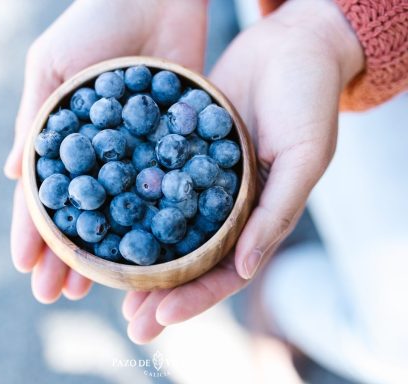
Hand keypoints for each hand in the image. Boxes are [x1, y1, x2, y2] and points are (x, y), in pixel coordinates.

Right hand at [4, 0, 207, 302]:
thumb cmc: (95, 22)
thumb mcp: (52, 68)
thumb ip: (34, 120)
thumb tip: (11, 175)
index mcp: (67, 137)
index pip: (46, 195)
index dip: (34, 232)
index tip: (27, 269)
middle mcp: (102, 153)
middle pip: (82, 213)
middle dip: (67, 254)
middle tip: (58, 295)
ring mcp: (138, 152)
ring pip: (121, 212)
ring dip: (106, 250)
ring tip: (96, 288)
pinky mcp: (173, 143)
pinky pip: (164, 188)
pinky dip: (154, 221)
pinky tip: (148, 251)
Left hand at [123, 0, 363, 342]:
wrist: (289, 46)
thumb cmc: (308, 101)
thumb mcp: (304, 156)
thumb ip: (278, 211)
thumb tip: (246, 267)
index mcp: (259, 217)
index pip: (227, 271)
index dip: (197, 297)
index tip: (162, 316)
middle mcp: (227, 206)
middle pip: (191, 260)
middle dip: (161, 292)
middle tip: (130, 320)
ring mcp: (201, 180)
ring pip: (167, 227)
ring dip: (141, 258)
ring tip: (108, 283)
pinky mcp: (180, 150)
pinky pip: (154, 181)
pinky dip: (132, 202)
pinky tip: (105, 217)